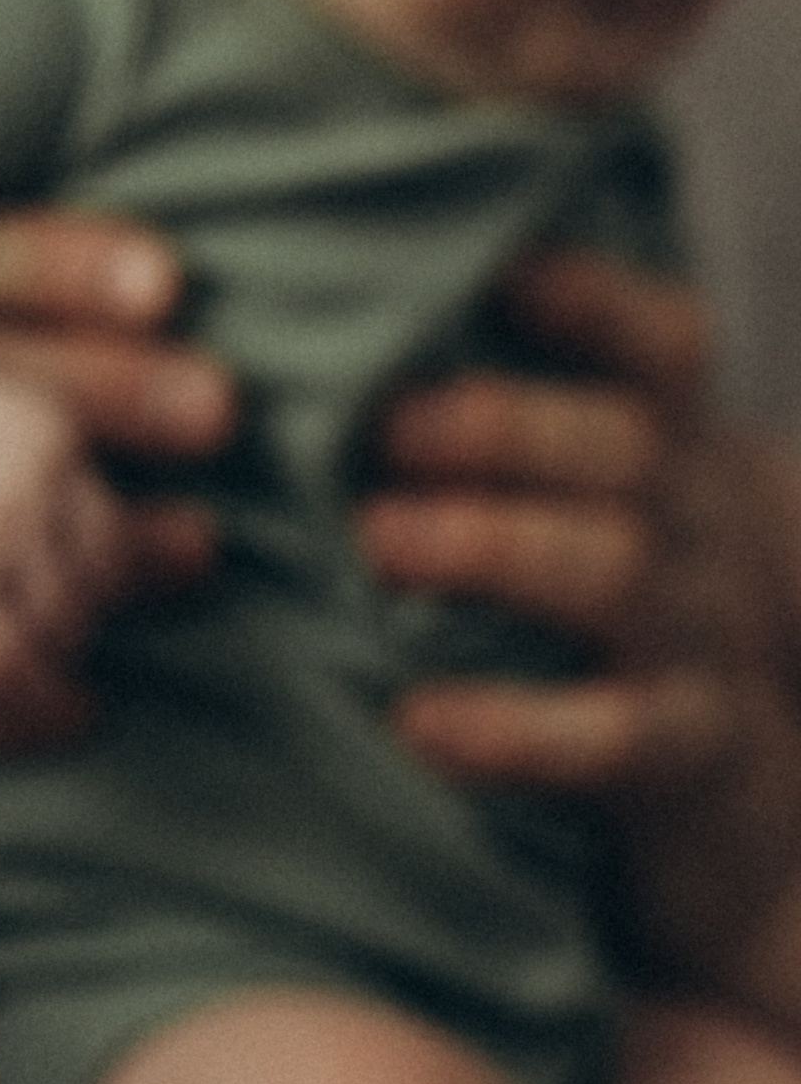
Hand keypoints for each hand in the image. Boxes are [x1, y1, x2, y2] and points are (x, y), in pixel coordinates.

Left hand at [357, 247, 764, 786]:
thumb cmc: (620, 638)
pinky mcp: (687, 756)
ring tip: (377, 540)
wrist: (751, 808)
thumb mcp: (600, 523)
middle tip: (379, 425)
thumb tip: (332, 376)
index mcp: (680, 456)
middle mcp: (703, 530)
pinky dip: (510, 727)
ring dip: (490, 544)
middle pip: (624, 445)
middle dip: (500, 424)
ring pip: (615, 569)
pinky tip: (417, 718)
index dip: (586, 300)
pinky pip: (608, 736)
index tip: (492, 275)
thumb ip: (519, 454)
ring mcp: (702, 642)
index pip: (660, 346)